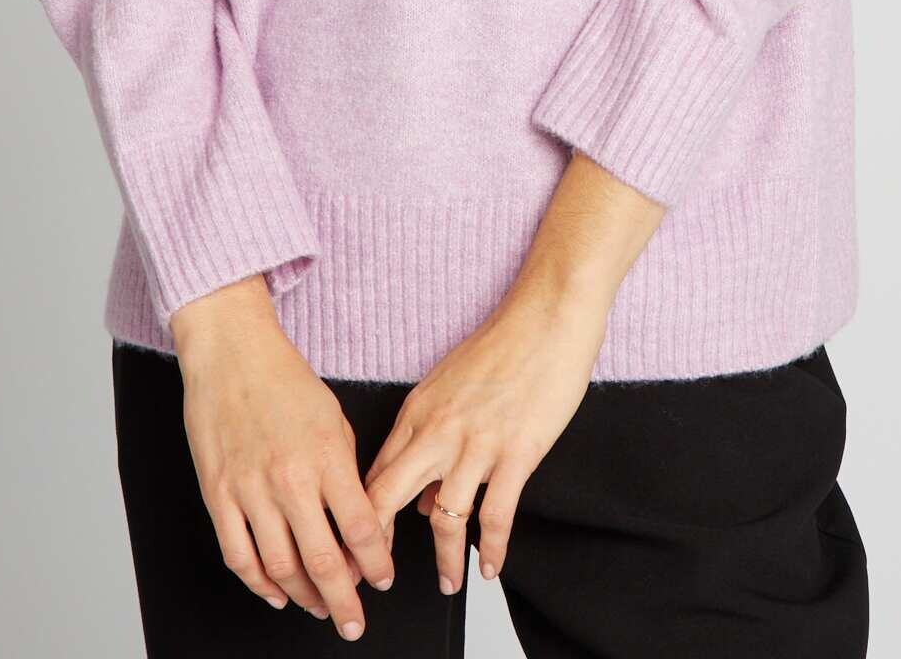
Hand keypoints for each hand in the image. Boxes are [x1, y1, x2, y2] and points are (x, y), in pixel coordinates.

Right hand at [172, 280, 396, 634]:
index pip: (360, 528)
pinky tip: (276, 592)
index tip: (382, 579)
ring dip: (305, 598)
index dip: (376, 565)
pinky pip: (239, 556)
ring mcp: (250, 489)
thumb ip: (346, 472)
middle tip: (353, 620)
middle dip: (344, 601)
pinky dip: (259, 584)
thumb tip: (358, 522)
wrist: (232, 352)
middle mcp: (290, 478)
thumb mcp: (334, 418)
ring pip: (281, 568)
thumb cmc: (284, 379)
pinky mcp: (218, 494)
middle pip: (323, 561)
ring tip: (319, 607)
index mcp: (326, 456)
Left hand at [360, 283, 609, 594]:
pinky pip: (496, 515)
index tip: (355, 551)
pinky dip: (492, 548)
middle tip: (372, 582)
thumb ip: (428, 440)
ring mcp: (476, 443)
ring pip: (443, 518)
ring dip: (444, 560)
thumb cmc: (502, 347)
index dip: (359, 519)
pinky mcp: (516, 452)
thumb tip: (421, 499)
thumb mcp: (449, 389)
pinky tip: (490, 566)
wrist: (546, 317)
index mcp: (417, 412)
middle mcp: (437, 431)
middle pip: (387, 498)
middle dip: (374, 548)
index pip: (374, 476)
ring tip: (448, 584)